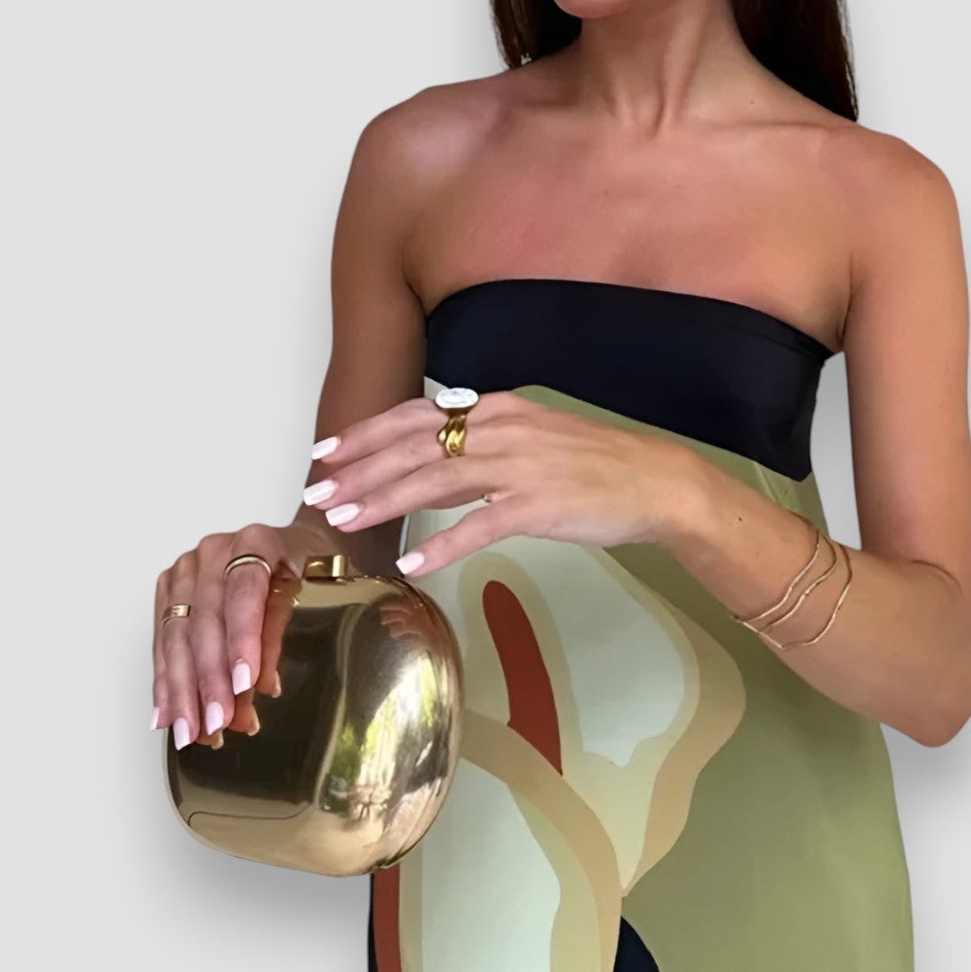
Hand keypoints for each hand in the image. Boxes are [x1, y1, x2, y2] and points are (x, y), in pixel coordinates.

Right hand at [151, 520, 327, 749]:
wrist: (295, 548)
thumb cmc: (308, 569)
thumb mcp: (313, 594)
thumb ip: (280, 635)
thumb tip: (261, 687)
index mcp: (256, 540)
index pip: (245, 589)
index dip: (242, 638)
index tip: (244, 683)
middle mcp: (214, 550)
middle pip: (205, 618)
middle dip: (209, 678)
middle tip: (217, 721)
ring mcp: (187, 570)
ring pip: (177, 635)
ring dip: (183, 690)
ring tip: (192, 730)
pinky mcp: (170, 592)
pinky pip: (163, 642)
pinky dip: (166, 682)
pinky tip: (167, 714)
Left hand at [302, 391, 696, 576]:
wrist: (655, 481)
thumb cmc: (594, 462)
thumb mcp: (532, 435)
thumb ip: (483, 439)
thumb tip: (434, 450)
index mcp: (496, 409)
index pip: (415, 416)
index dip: (365, 435)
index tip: (325, 453)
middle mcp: (501, 429)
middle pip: (412, 446)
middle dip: (357, 470)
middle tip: (315, 494)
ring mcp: (520, 466)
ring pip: (434, 480)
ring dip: (382, 501)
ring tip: (342, 521)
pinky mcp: (539, 505)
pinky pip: (479, 525)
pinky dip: (442, 545)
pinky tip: (411, 563)